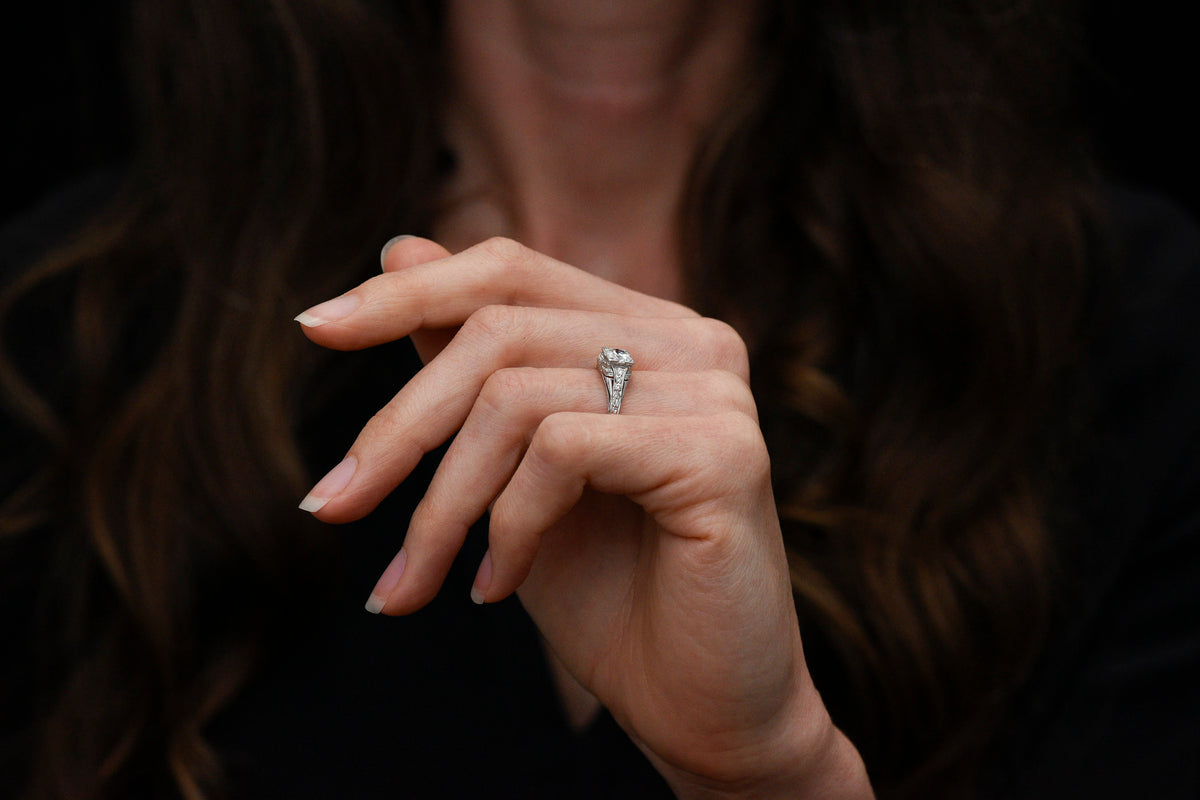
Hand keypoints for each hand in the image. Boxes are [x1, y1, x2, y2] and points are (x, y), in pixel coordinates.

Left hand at [296, 236, 870, 797]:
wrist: (702, 706)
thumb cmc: (608, 591)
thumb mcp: (510, 472)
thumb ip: (470, 366)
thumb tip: (399, 247)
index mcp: (645, 332)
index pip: (511, 270)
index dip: (407, 292)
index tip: (315, 328)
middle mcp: (690, 342)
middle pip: (497, 330)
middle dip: (397, 427)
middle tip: (331, 507)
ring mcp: (715, 392)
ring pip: (515, 395)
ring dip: (440, 505)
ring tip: (416, 582)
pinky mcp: (724, 453)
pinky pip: (561, 450)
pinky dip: (505, 527)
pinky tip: (496, 587)